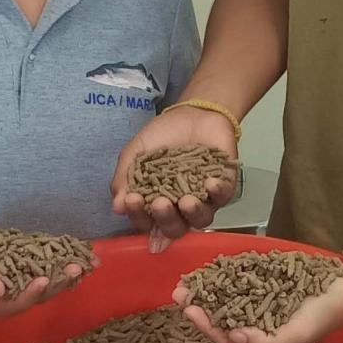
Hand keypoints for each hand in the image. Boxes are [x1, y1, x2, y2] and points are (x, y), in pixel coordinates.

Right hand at [0, 228, 84, 318]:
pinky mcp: (39, 268)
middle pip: (44, 293)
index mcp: (5, 305)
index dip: (33, 292)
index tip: (42, 280)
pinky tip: (86, 253)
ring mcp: (33, 282)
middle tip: (74, 269)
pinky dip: (70, 259)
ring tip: (87, 263)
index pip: (22, 302)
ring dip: (71, 272)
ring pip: (55, 280)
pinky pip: (56, 265)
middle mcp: (22, 296)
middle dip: (60, 281)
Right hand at [111, 106, 239, 252]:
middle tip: (160, 203)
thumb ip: (124, 179)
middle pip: (175, 228)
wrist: (191, 113)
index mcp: (156, 203)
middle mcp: (180, 208)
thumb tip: (117, 207)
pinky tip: (210, 183)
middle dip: (166, 219)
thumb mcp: (135, 153)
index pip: (147, 222)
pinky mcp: (225, 186)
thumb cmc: (162, 137)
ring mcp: (204, 199)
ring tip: (187, 200)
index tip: (132, 199)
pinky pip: (223, 197)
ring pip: (202, 219)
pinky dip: (217, 192)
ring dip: (193, 212)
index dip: (139, 216)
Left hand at [172, 273, 342, 342]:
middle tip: (179, 293)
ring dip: (208, 296)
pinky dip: (224, 285)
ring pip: (228, 309)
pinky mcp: (268, 296)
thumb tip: (234, 337)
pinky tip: (211, 274)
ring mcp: (264, 314)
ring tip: (189, 283)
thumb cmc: (322, 314)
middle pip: (223, 326)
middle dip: (200, 310)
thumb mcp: (294, 336)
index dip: (206, 327)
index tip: (189, 309)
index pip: (227, 342)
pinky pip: (241, 293)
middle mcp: (261, 335)